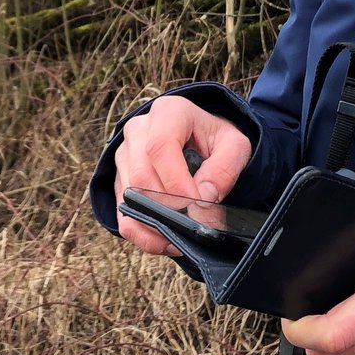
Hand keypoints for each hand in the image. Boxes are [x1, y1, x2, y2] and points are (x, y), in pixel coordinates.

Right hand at [112, 95, 251, 256]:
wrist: (201, 139)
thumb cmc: (216, 140)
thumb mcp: (234, 146)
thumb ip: (225, 168)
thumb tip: (204, 197)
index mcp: (168, 113)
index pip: (161, 146)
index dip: (176, 181)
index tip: (196, 205)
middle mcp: (139, 129)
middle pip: (141, 175)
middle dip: (168, 206)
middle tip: (195, 225)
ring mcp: (124, 154)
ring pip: (129, 196)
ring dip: (156, 223)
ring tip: (184, 236)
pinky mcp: (120, 179)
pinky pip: (122, 214)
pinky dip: (142, 234)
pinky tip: (165, 241)